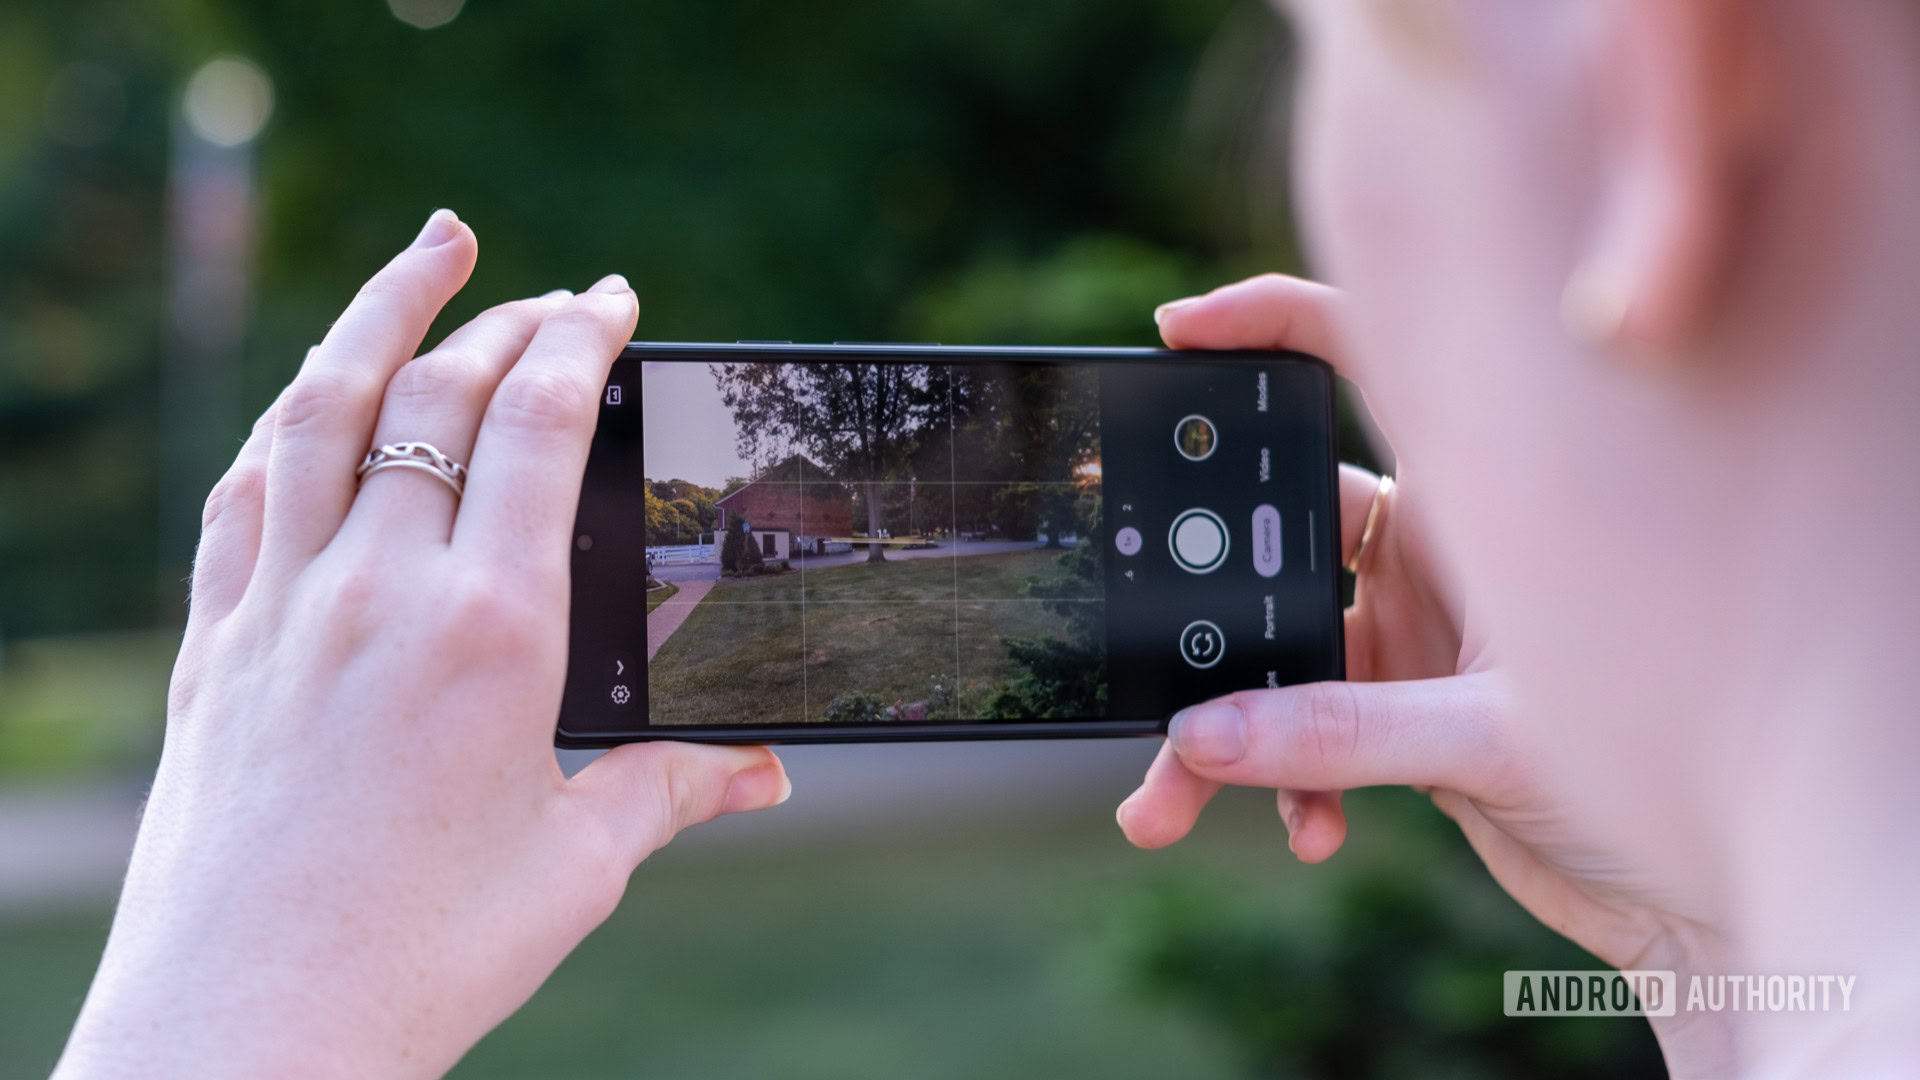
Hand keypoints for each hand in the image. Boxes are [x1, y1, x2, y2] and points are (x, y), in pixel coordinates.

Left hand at [55, 211, 790, 1079]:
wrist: (245, 1033)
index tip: (611, 298)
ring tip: (433, 247)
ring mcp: (281, 605)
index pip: (538, 424)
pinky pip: (246, 489)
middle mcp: (379, 590)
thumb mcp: (577, 866)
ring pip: (324, 403)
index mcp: (491, 630)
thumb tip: (770, 771)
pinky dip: (292, 418)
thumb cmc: (422, 957)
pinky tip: (319, 393)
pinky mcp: (214, 643)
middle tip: (560, 293)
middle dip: (510, 317)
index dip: (579, 338)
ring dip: (383, 308)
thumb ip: (675, 789)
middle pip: (443, 391)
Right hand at [1117, 275, 1727, 1068]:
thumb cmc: (1668, 767)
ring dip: (1214, 726)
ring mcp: (1407, 629)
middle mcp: (1432, 549)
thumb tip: (1202, 736)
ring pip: (1270, 647)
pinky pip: (1295, 726)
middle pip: (1273, 528)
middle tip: (1137, 638)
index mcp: (1478, 497)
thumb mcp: (1494, 740)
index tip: (1180, 332)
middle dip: (1196, 592)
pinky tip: (1308, 831)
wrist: (1696, 889)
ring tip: (1165, 800)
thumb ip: (1342, 734)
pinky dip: (1278, 779)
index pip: (1370, 362)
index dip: (1272, 325)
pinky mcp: (1391, 708)